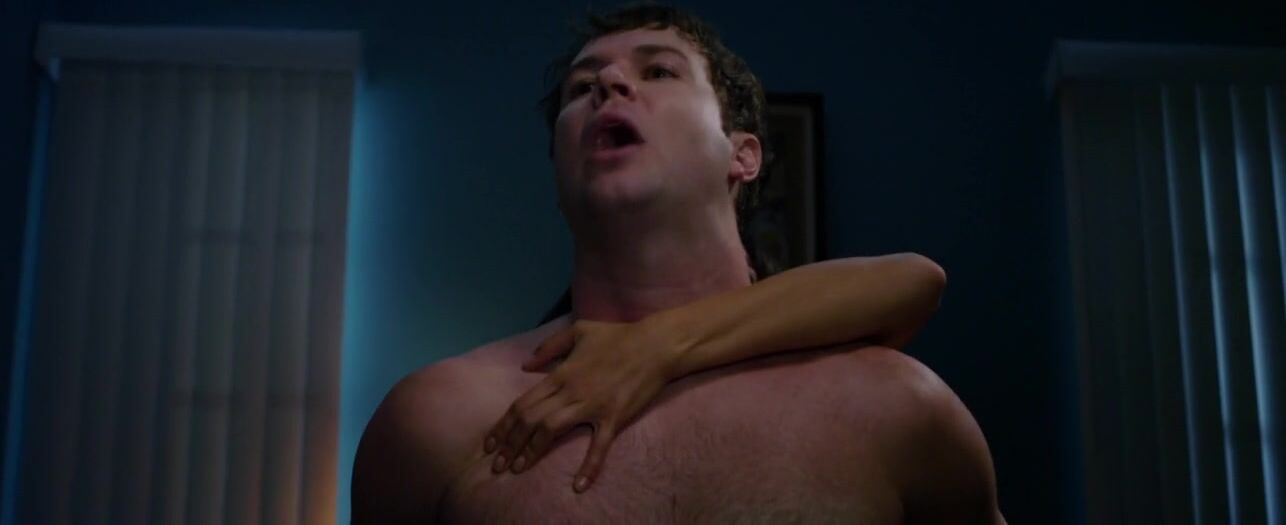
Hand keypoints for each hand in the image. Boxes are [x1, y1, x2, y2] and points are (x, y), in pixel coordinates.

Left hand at [482, 318, 680, 492]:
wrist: (656, 345)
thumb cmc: (618, 336)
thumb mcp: (578, 330)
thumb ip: (549, 347)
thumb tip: (526, 366)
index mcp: (561, 373)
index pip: (523, 403)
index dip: (503, 425)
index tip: (491, 443)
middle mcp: (570, 391)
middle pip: (531, 420)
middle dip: (510, 444)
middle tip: (497, 464)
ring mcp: (592, 405)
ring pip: (551, 430)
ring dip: (532, 452)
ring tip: (517, 469)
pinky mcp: (614, 417)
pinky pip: (599, 446)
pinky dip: (589, 466)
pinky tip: (579, 486)